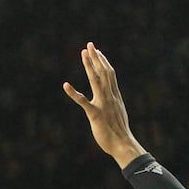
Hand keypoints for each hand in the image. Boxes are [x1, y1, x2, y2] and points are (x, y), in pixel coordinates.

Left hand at [63, 43, 147, 167]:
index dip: (104, 62)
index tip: (98, 52)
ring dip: (89, 66)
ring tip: (83, 54)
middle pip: (103, 72)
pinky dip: (74, 93)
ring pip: (96, 81)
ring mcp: (103, 104)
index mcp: (115, 96)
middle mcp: (110, 97)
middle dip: (96, 58)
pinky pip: (83, 102)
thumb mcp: (118, 112)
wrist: (123, 144)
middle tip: (90, 45)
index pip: (110, 74)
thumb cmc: (119, 132)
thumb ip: (114, 102)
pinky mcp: (95, 114)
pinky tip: (65, 85)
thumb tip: (114, 97)